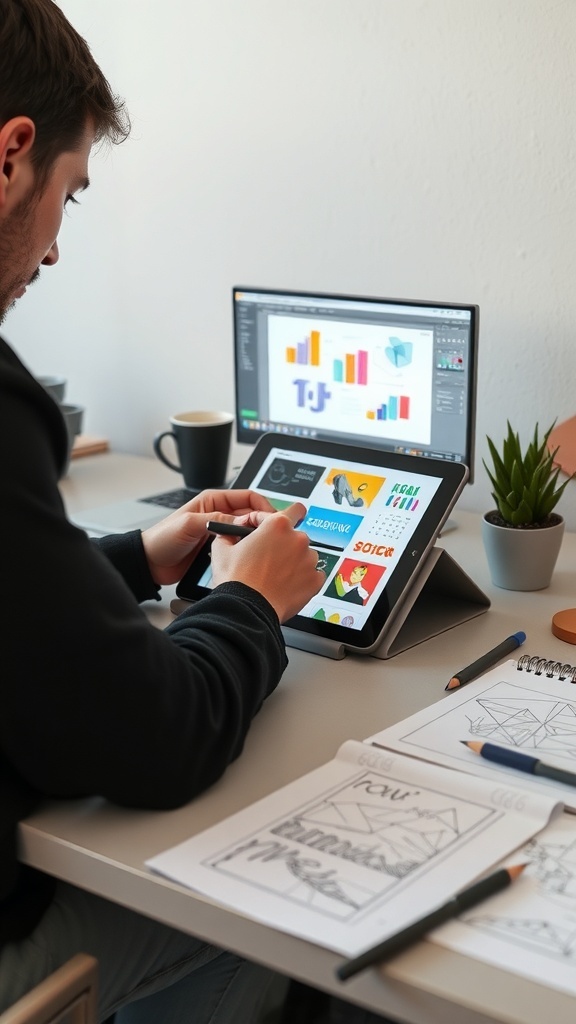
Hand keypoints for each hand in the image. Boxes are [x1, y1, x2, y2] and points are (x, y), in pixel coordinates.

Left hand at [141, 489, 274, 585]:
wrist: (150, 563)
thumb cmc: (162, 539)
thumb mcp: (189, 524)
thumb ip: (216, 520)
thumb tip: (242, 522)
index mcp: (213, 501)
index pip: (247, 496)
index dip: (263, 505)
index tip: (273, 518)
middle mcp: (219, 514)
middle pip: (251, 515)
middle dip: (263, 523)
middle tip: (272, 535)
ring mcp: (220, 532)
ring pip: (247, 532)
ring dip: (255, 538)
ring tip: (264, 546)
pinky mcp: (218, 549)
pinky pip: (239, 547)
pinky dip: (246, 551)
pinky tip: (251, 557)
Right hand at [210, 503, 324, 622]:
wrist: (246, 610)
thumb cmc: (236, 581)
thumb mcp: (222, 548)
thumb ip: (230, 533)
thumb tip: (231, 533)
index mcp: (278, 525)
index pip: (294, 510)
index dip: (278, 520)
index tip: (271, 528)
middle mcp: (298, 539)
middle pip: (295, 536)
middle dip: (283, 544)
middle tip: (267, 558)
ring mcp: (309, 560)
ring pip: (304, 555)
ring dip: (293, 561)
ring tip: (275, 575)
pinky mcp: (315, 580)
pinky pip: (312, 575)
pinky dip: (302, 578)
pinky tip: (286, 584)